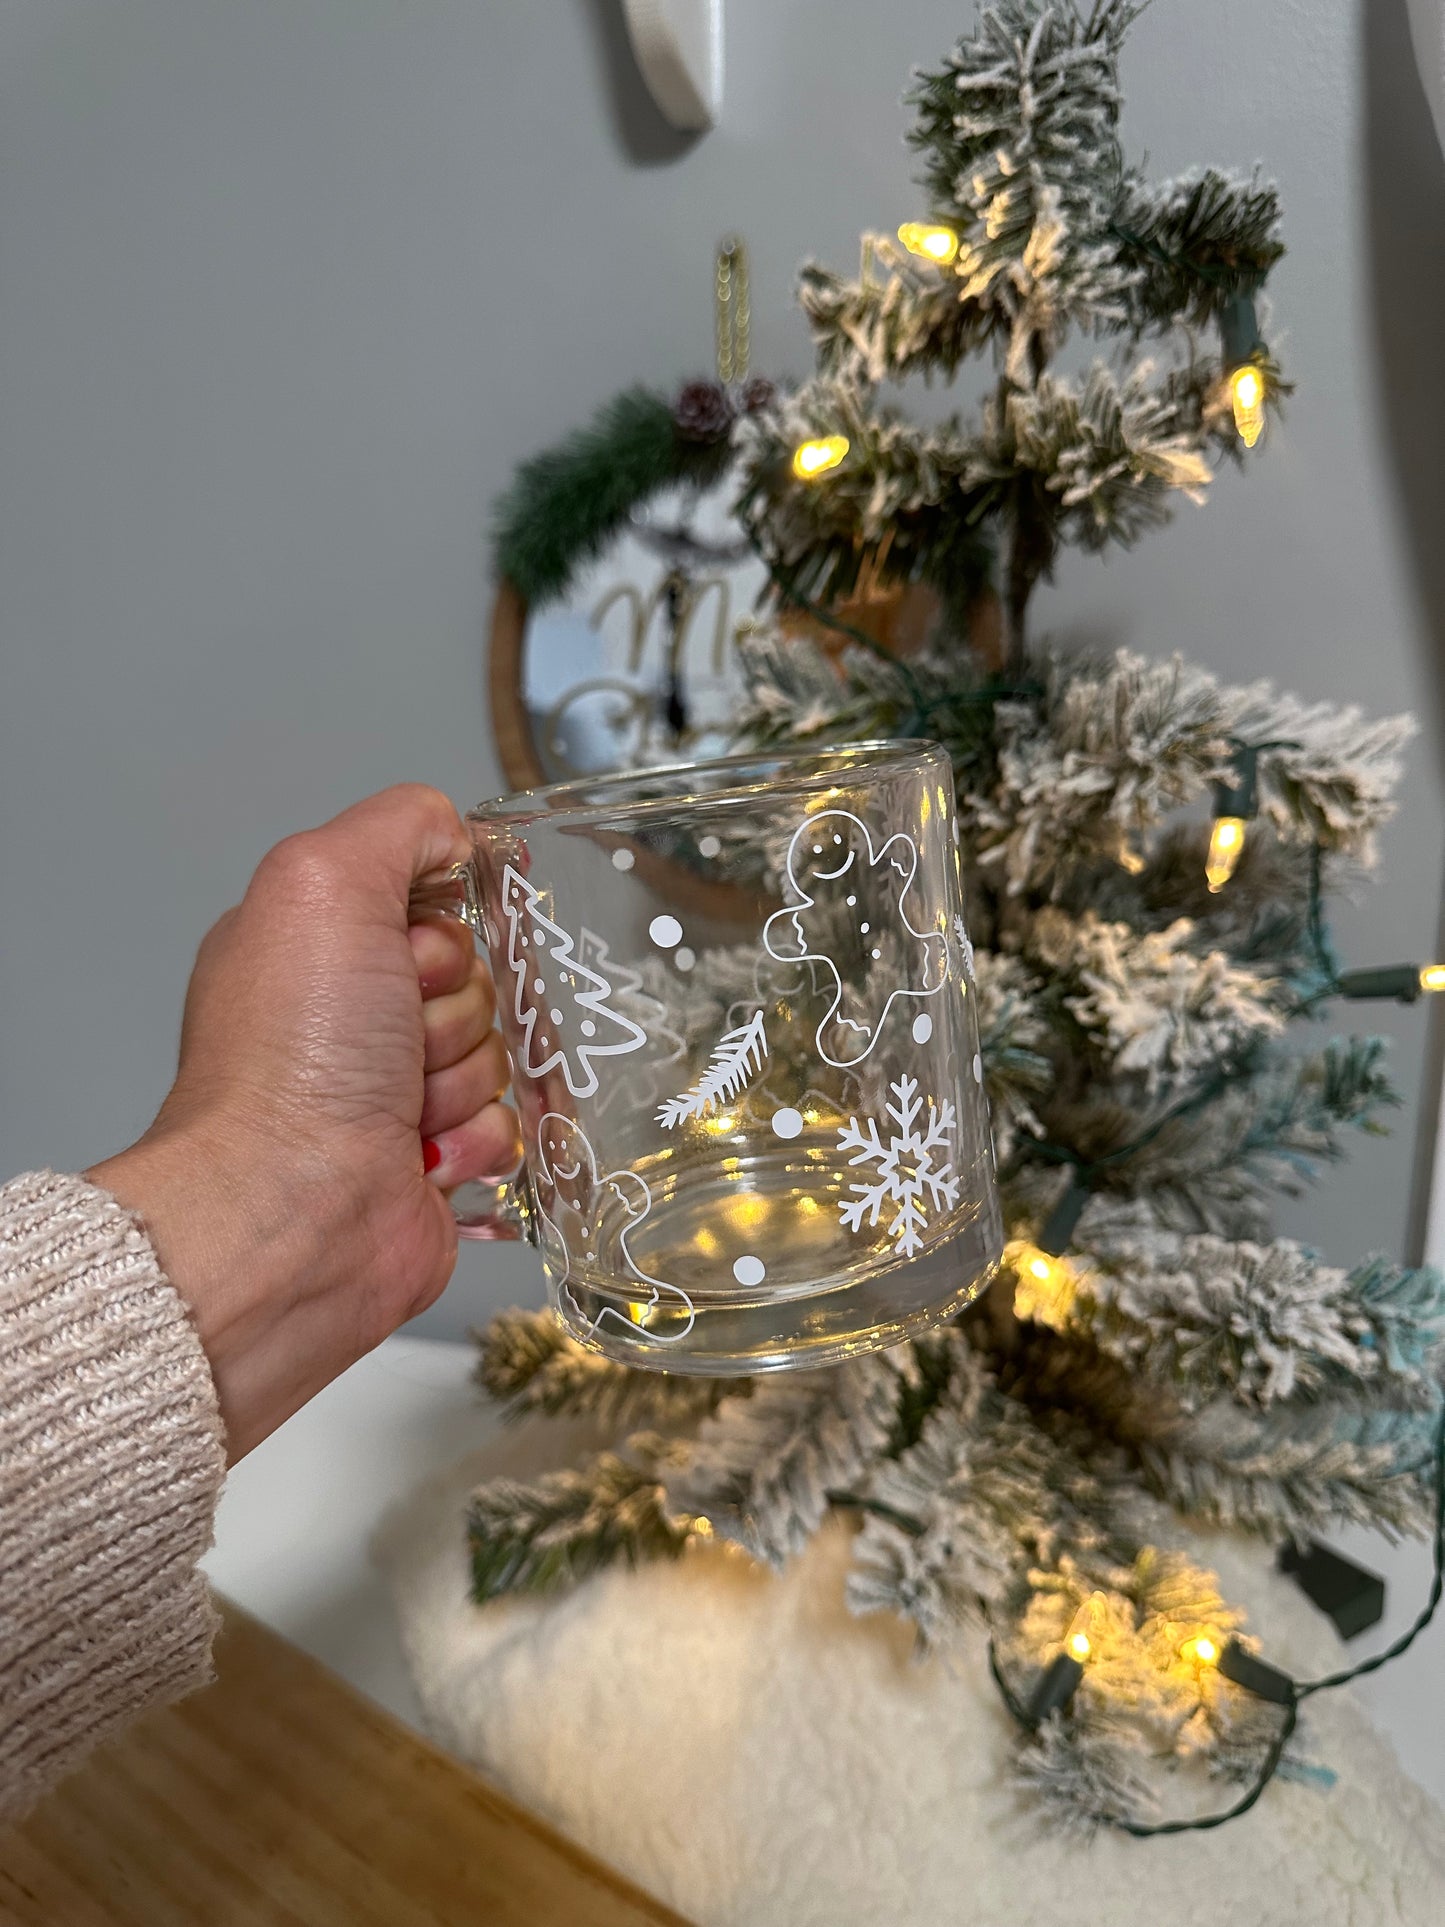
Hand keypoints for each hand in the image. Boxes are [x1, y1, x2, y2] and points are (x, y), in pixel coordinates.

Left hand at [89, 785, 518, 1459]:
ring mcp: (392, 1095)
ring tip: (400, 1107)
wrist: (295, 1209)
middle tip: (397, 1039)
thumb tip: (453, 831)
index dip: (435, 927)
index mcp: (312, 948)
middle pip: (476, 977)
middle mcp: (348, 1019)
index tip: (404, 952)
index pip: (430, 902)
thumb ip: (397, 826)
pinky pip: (511, 1123)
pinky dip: (476, 1137)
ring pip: (498, 1051)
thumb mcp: (323, 881)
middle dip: (453, 1007)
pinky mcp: (437, 1161)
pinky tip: (422, 1154)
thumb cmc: (291, 1058)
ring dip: (463, 1077)